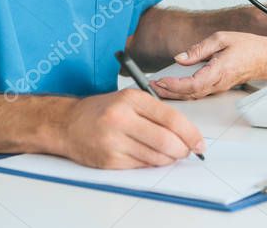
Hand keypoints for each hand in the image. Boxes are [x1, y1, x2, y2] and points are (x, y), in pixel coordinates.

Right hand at [54, 89, 204, 167]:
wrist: (66, 124)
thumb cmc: (102, 111)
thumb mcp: (129, 100)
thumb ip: (156, 113)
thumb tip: (186, 134)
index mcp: (131, 99)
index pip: (171, 118)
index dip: (190, 133)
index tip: (199, 143)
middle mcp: (121, 118)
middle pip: (166, 140)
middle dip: (183, 150)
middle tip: (187, 152)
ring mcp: (113, 141)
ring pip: (156, 157)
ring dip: (169, 159)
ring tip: (169, 154)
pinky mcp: (108, 160)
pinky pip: (141, 166)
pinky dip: (151, 164)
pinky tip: (149, 157)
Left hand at [150, 32, 266, 99]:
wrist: (265, 58)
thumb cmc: (247, 47)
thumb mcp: (221, 39)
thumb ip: (199, 49)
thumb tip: (180, 57)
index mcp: (219, 71)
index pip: (192, 84)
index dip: (174, 85)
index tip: (159, 81)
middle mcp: (217, 84)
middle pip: (188, 94)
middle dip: (167, 92)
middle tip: (149, 87)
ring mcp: (217, 88)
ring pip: (192, 96)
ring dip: (173, 94)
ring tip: (156, 87)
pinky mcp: (217, 88)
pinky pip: (197, 93)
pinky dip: (182, 92)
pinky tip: (172, 88)